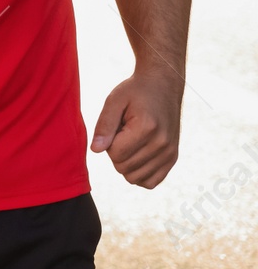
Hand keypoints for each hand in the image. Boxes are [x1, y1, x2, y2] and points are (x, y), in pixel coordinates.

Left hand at [91, 70, 182, 187]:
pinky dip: (139, 174)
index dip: (107, 141)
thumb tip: (95, 150)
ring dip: (126, 163)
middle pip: (124, 167)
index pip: (115, 153)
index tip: (115, 126)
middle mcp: (162, 144)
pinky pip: (151, 182)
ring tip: (131, 141)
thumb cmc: (135, 91)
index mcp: (147, 128)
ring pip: (135, 177)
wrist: (163, 86)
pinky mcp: (173, 158)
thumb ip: (104, 125)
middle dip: (115, 152)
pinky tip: (136, 156)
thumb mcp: (114, 100)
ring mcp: (170, 153)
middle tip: (122, 133)